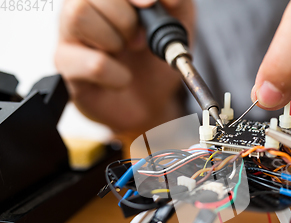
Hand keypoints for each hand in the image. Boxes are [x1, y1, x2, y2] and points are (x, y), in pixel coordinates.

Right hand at [55, 0, 193, 136]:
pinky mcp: (67, 69)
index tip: (149, 4)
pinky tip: (122, 78)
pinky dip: (118, 74)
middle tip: (139, 40)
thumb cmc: (154, 58)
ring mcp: (68, 37)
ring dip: (115, 40)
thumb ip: (175, 2)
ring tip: (125, 54)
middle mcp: (79, 9)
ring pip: (79, 17)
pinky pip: (93, 64)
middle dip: (125, 18)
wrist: (151, 100)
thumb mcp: (177, 23)